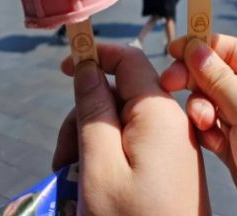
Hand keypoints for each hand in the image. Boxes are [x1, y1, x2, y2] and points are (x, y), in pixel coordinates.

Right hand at [53, 44, 209, 215]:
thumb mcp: (101, 164)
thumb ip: (94, 109)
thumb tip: (88, 66)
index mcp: (159, 112)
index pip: (129, 60)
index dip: (96, 55)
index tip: (64, 64)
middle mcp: (171, 120)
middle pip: (121, 92)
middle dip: (87, 113)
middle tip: (63, 153)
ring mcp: (173, 143)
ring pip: (124, 119)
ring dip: (93, 138)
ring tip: (74, 176)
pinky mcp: (171, 163)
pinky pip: (135, 141)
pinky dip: (110, 152)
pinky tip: (94, 180)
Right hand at [161, 35, 236, 215]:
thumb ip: (218, 77)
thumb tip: (194, 46)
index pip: (230, 50)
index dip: (201, 47)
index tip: (172, 51)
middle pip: (217, 77)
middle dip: (194, 79)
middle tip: (170, 83)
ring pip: (212, 106)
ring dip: (200, 109)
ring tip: (202, 122)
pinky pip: (214, 134)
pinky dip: (205, 133)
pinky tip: (206, 139)